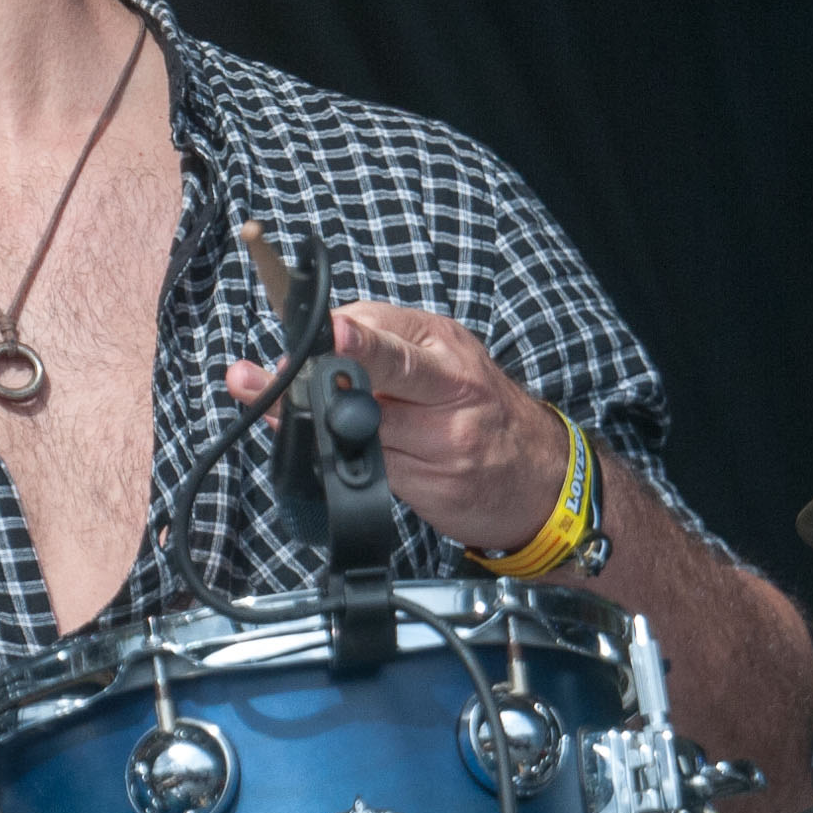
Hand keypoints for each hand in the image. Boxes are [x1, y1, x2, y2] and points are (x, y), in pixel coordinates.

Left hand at [225, 300, 569, 556]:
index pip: (386, 329)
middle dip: (345, 360)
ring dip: (311, 419)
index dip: (341, 332)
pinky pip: (372, 469)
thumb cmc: (476, 408)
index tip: (317, 328)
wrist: (541, 476)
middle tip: (299, 362)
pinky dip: (337, 458)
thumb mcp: (441, 361)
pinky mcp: (436, 485)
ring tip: (271, 405)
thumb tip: (304, 352)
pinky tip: (317, 448)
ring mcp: (445, 440)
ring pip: (366, 427)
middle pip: (392, 367)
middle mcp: (451, 387)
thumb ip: (380, 349)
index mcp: (445, 346)